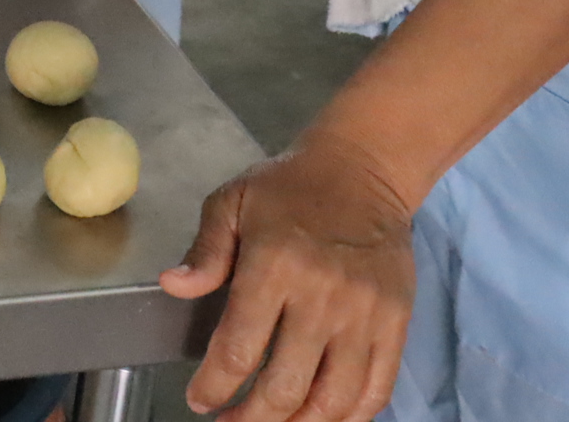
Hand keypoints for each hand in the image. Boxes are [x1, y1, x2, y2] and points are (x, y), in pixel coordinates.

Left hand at [160, 135, 416, 421]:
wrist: (362, 170)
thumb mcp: (232, 202)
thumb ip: (204, 251)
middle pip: (286, 386)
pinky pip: (376, 390)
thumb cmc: (288, 187)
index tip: (199, 400)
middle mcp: (322, 297)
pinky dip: (348, 418)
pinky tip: (320, 420)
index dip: (215, 386)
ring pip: (333, 400)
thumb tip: (172, 286)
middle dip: (251, 418)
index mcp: (274, 266)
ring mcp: (364, 315)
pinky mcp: (396, 323)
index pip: (240, 348)